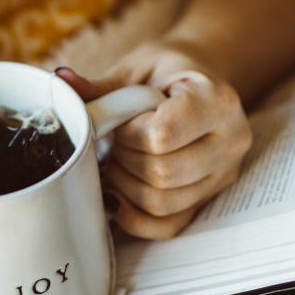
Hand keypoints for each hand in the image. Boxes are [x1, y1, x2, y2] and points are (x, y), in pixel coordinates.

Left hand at [56, 42, 251, 238]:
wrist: (197, 82)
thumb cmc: (167, 72)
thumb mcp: (137, 69)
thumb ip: (104, 87)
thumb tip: (63, 82)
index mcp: (217, 101)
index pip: (162, 135)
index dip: (129, 131)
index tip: (124, 117)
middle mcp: (231, 140)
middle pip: (162, 173)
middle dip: (125, 158)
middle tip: (118, 139)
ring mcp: (224, 174)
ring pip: (162, 203)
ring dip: (126, 184)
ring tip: (121, 158)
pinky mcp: (209, 199)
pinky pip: (167, 226)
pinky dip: (134, 214)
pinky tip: (120, 190)